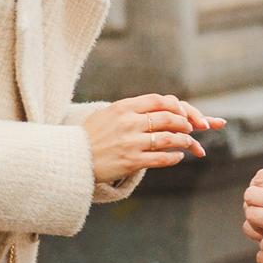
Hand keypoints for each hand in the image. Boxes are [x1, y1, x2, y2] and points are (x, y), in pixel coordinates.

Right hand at [86, 93, 213, 182]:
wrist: (72, 158)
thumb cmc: (90, 136)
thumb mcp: (107, 114)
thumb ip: (129, 109)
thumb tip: (155, 108)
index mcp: (123, 107)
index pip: (158, 101)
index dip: (176, 106)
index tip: (183, 113)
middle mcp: (128, 122)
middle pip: (168, 118)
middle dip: (185, 124)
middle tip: (191, 129)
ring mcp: (131, 142)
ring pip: (169, 139)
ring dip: (184, 141)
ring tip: (189, 144)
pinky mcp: (131, 161)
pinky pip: (161, 158)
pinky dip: (174, 157)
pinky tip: (178, 157)